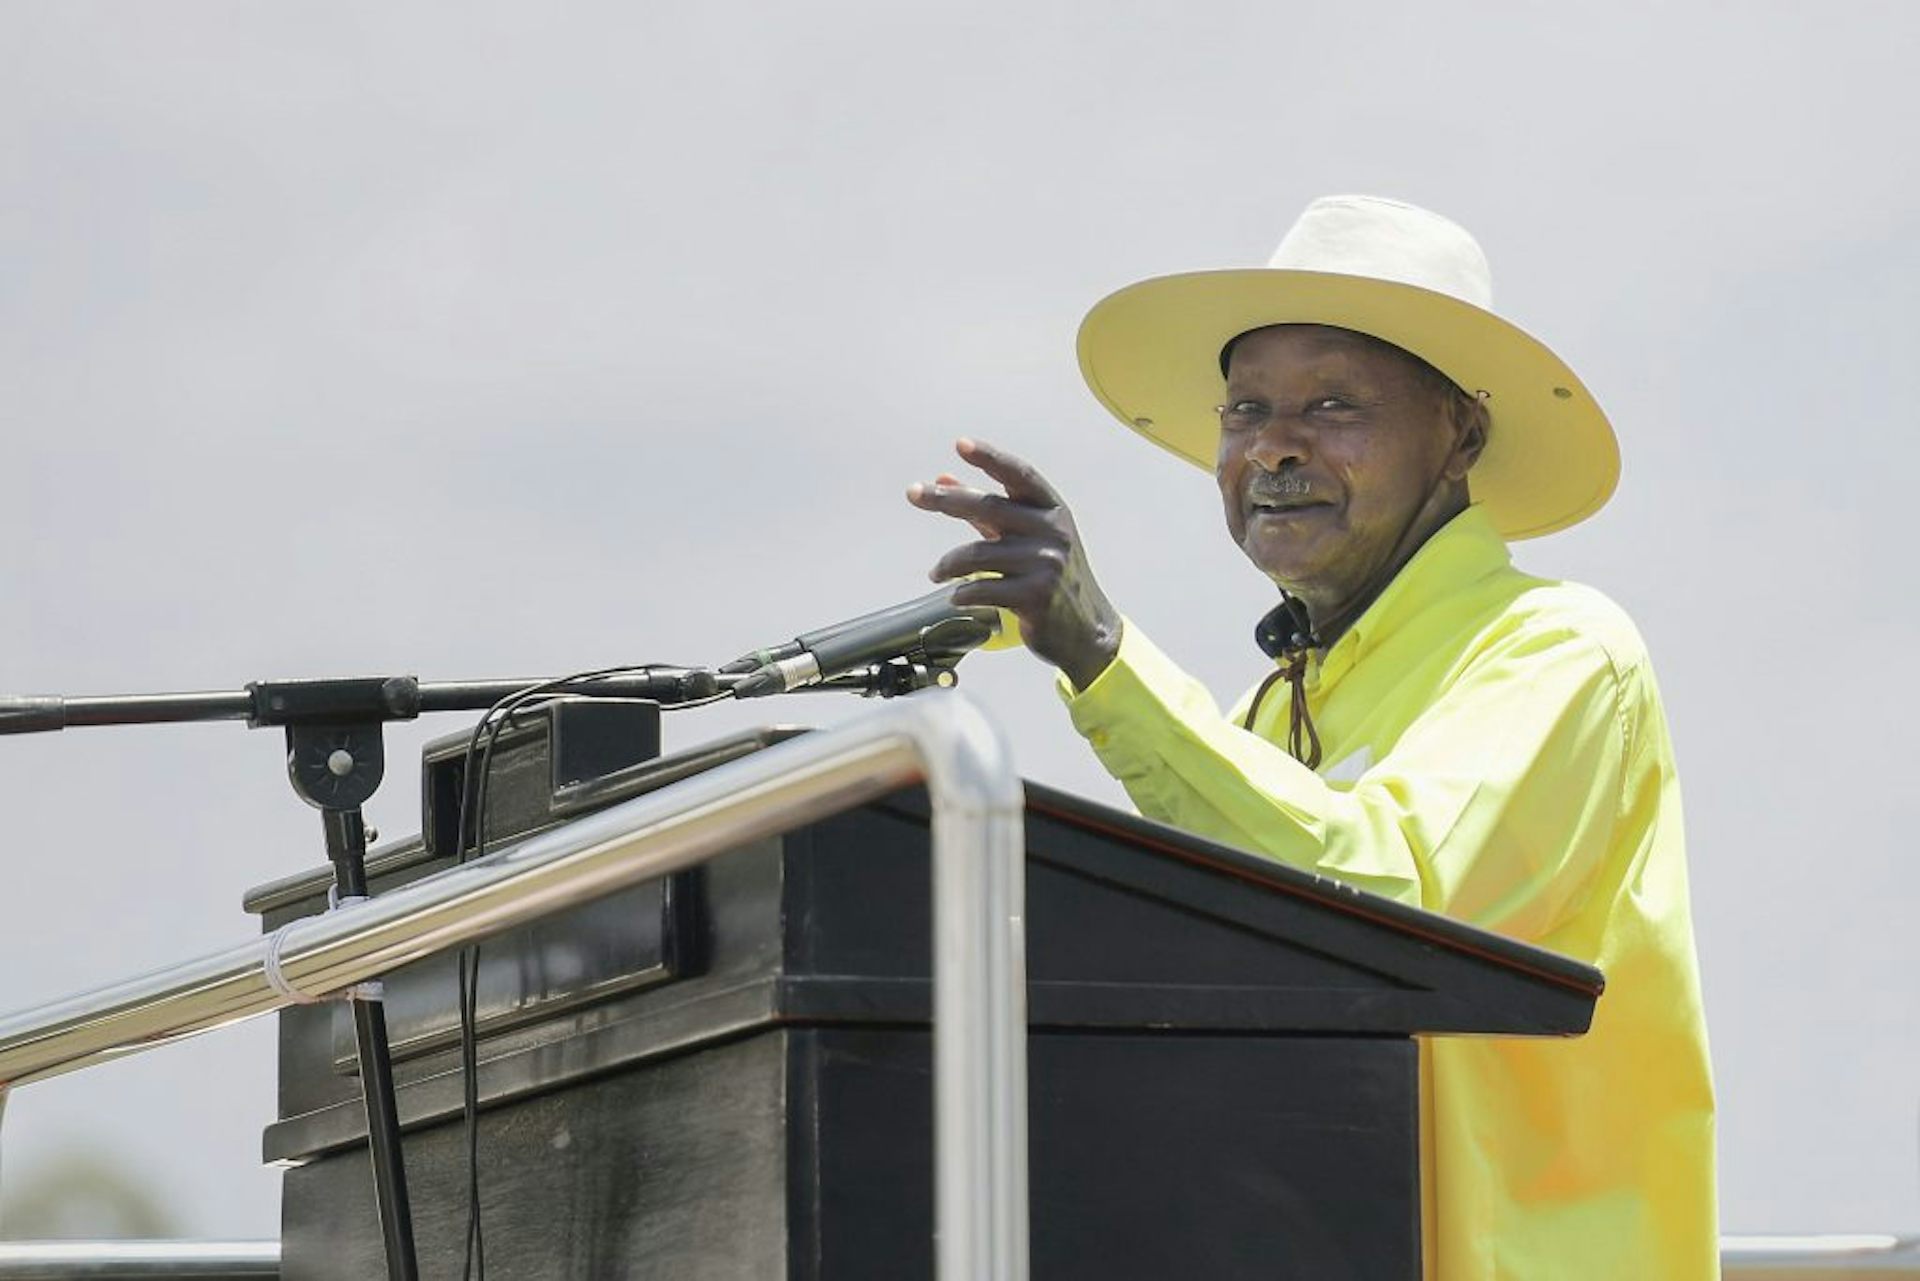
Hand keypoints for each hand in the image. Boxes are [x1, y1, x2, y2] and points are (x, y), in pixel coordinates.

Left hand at [907, 438, 1121, 690]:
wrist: (1086, 628)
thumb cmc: (1050, 576)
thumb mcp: (1026, 537)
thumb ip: (985, 509)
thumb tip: (943, 479)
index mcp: (1051, 510)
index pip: (1018, 475)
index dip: (990, 458)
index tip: (961, 444)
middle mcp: (1052, 531)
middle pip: (990, 507)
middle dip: (946, 499)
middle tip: (914, 493)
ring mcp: (1046, 564)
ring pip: (978, 554)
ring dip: (948, 564)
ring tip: (936, 574)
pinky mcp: (1036, 596)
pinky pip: (983, 588)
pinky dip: (962, 593)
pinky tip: (956, 596)